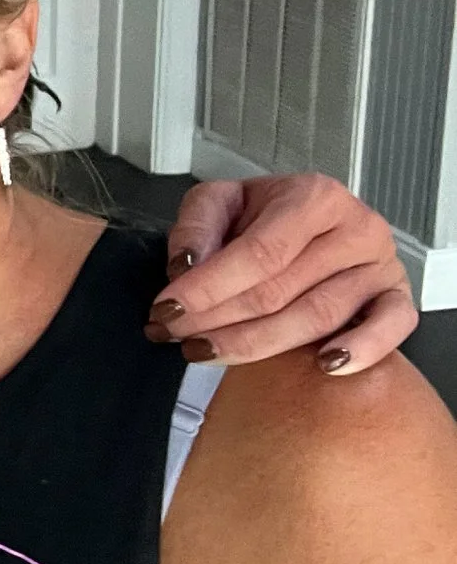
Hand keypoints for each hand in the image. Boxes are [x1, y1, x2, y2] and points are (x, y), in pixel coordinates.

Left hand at [155, 174, 417, 372]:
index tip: (168, 308)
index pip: (259, 252)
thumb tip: (184, 267)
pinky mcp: (396, 297)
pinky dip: (360, 350)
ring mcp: (380, 265)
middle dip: (216, 319)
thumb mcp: (222, 202)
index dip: (209, 286)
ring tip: (205, 351)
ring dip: (256, 344)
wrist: (312, 226)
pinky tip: (324, 365)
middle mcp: (355, 228)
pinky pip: (390, 329)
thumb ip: (197, 226)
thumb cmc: (267, 217)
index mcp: (313, 197)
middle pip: (280, 290)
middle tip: (173, 334)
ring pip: (317, 317)